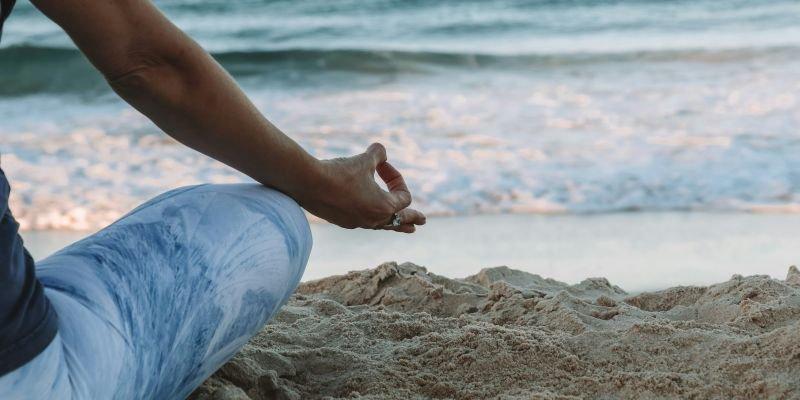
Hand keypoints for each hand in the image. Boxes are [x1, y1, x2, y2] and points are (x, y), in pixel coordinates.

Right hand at [296, 143, 425, 232]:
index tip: (382, 165)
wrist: (308, 184)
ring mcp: (358, 223)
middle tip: (422, 221)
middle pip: (399, 221)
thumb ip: (378, 154)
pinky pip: (365, 222)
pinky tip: (371, 218)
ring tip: (406, 228)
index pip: (403, 196)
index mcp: (384, 207)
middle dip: (412, 218)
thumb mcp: (363, 159)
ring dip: (394, 224)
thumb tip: (381, 152)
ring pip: (382, 225)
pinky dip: (373, 218)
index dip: (396, 178)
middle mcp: (373, 219)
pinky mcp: (343, 222)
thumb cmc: (339, 172)